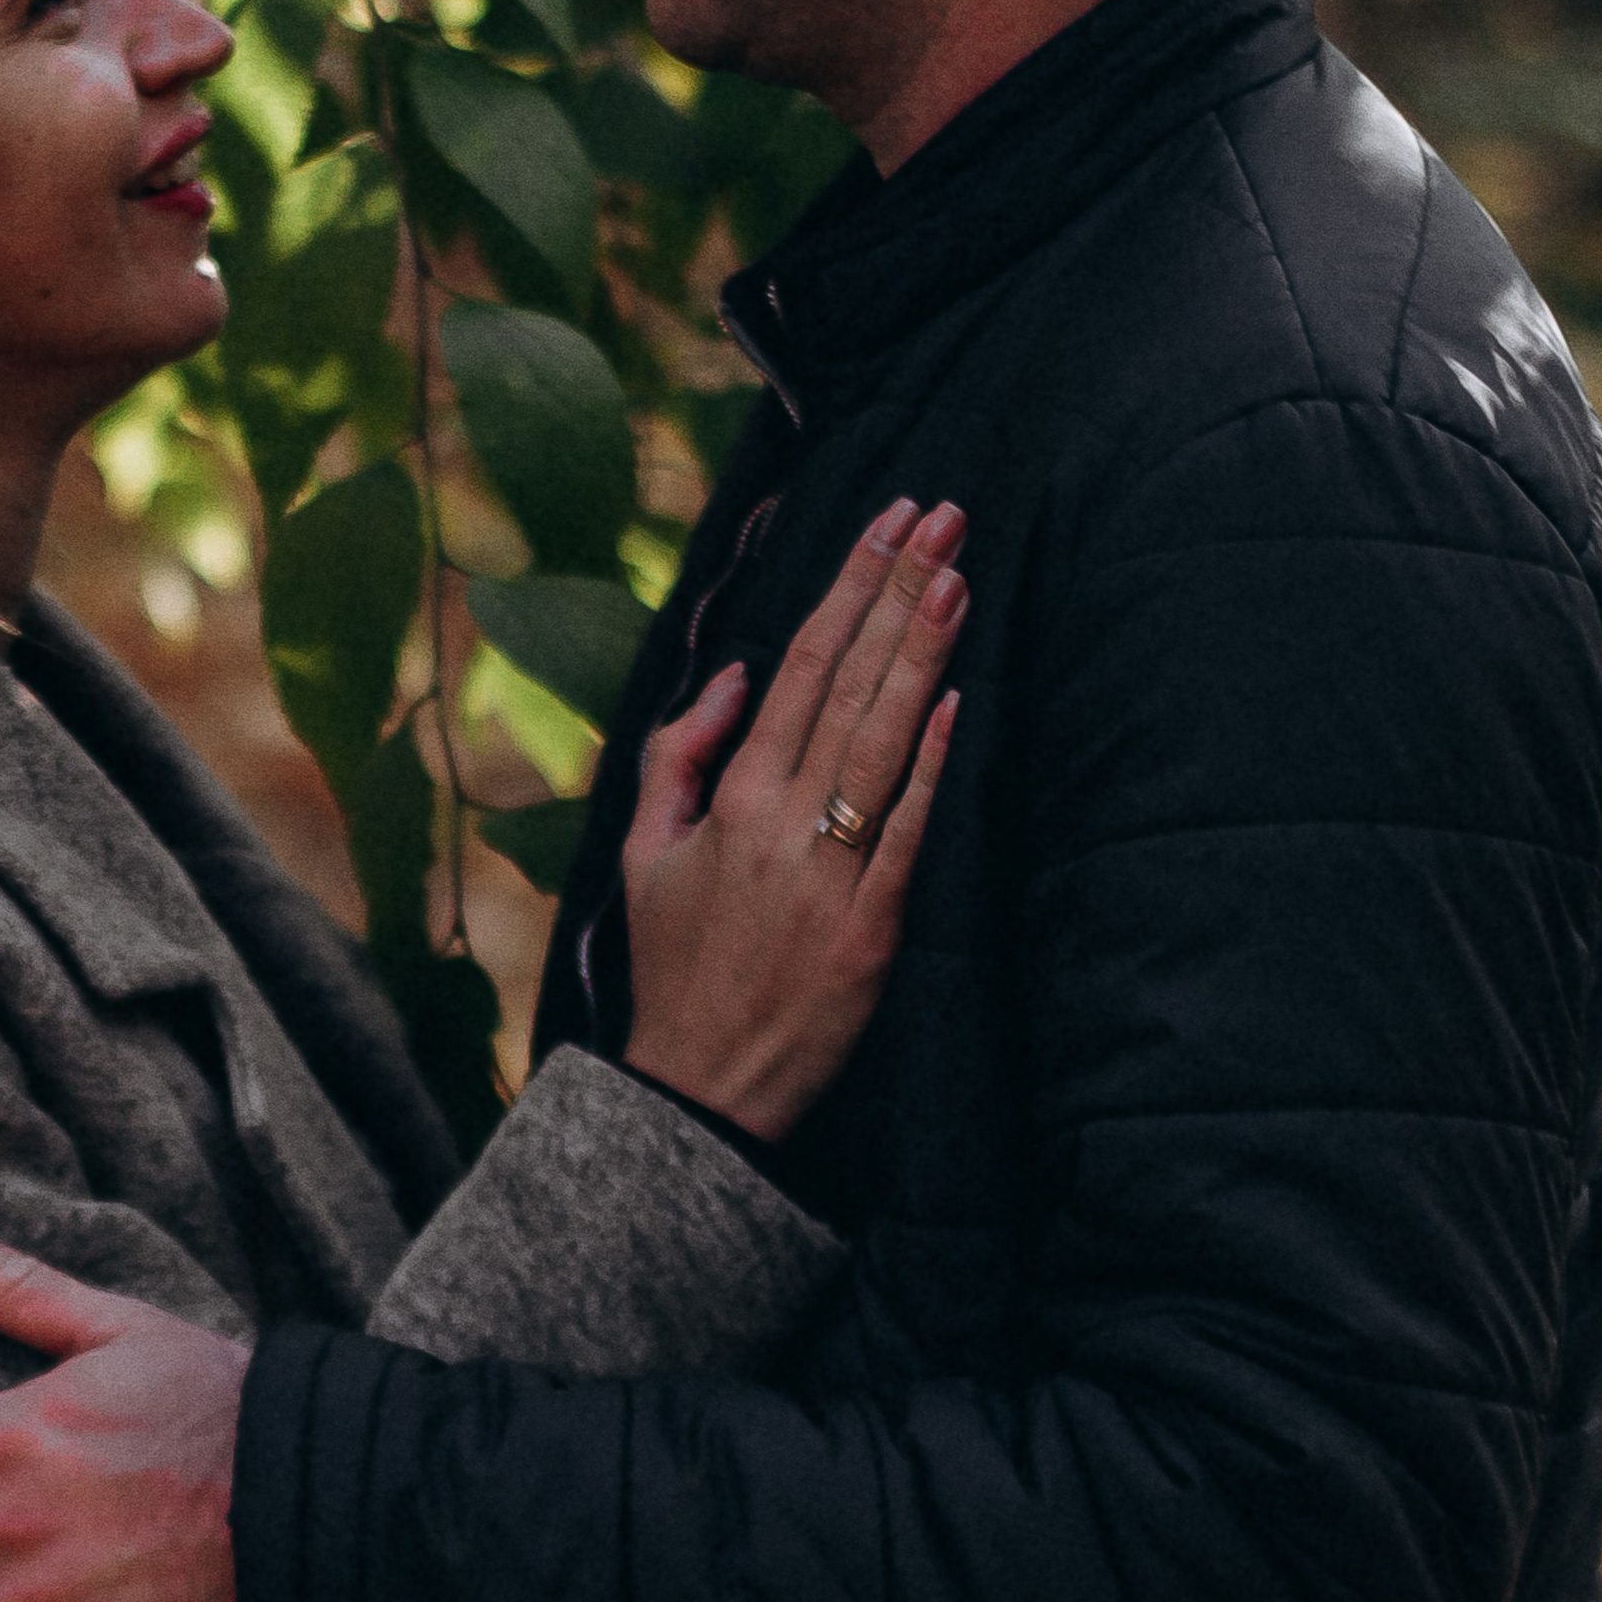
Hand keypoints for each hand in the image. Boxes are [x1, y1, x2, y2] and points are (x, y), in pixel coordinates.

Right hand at [622, 497, 963, 1140]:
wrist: (697, 1086)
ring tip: (959, 576)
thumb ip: (679, 751)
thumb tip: (733, 670)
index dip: (848, 589)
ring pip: (884, 741)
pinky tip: (958, 700)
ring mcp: (831, 872)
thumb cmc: (673, 964)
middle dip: (899, 592)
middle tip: (943, 515)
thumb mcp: (642, 848)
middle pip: (850, 684)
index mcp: (729, 796)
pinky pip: (908, 831)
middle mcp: (781, 820)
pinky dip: (933, 764)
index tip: (888, 525)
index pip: (798, 666)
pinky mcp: (873, 927)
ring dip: (923, 653)